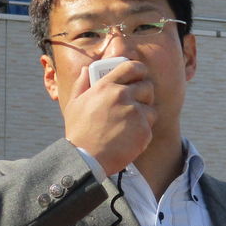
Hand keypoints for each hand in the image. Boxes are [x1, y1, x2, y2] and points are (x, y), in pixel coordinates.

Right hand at [60, 58, 154, 175]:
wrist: (86, 159)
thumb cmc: (79, 132)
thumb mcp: (74, 104)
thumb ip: (81, 84)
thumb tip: (86, 69)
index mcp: (106, 86)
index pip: (132, 67)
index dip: (139, 70)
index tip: (139, 77)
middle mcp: (122, 96)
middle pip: (147, 86)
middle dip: (144, 94)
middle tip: (136, 104)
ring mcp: (134, 113)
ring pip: (151, 108)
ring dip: (144, 115)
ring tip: (130, 125)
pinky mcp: (143, 130)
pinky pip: (150, 126)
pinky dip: (142, 132)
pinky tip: (129, 138)